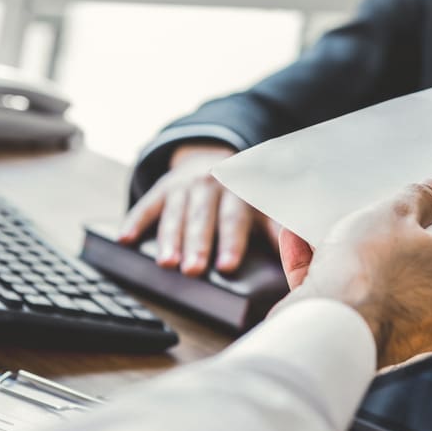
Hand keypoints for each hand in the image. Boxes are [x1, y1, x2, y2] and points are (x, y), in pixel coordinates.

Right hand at [119, 143, 278, 275]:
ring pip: (176, 214)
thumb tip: (307, 253)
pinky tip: (125, 240)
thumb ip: (279, 230)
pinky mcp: (161, 188)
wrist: (211, 159)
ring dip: (169, 238)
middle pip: (204, 218)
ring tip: (165, 264)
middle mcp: (212, 186)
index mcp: (240, 192)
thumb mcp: (264, 207)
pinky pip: (146, 205)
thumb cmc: (242, 197)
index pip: (236, 220)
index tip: (228, 266)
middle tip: (193, 271)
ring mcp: (185, 186)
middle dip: (198, 244)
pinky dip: (135, 221)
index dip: (232, 242)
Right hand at [275, 180, 431, 367]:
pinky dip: (326, 274)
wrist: (330, 326)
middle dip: (391, 240)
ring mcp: (405, 331)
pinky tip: (298, 243)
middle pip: (418, 264)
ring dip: (353, 255)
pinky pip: (347, 300)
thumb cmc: (371, 269)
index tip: (418, 207)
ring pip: (379, 283)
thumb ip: (417, 199)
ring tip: (326, 225)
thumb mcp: (392, 214)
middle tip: (372, 214)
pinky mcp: (365, 341)